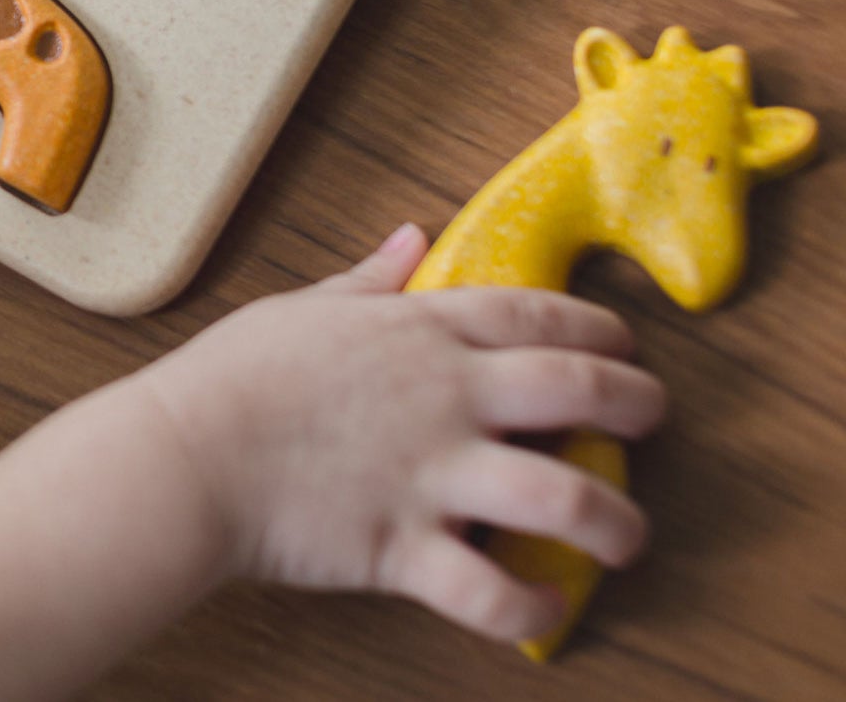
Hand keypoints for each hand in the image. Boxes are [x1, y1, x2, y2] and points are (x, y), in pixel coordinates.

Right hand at [132, 224, 665, 643]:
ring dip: (616, 521)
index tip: (626, 342)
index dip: (598, 325)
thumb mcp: (308, 306)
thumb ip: (372, 279)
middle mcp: (445, 397)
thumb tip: (411, 237)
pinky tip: (547, 608)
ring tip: (631, 536)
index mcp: (421, 332)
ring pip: (562, 497)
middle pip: (576, 389)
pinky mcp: (406, 547)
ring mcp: (432, 473)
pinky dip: (530, 608)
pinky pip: (489, 592)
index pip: (536, 314)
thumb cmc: (237, 375)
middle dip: (637, 403)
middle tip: (655, 419)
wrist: (189, 454)